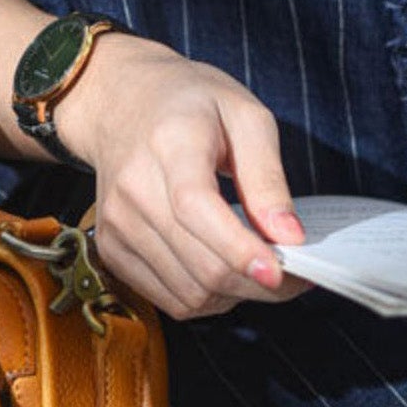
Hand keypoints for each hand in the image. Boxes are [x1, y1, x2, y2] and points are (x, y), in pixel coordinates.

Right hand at [56, 34, 311, 319]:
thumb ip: (267, 176)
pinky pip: (169, 300)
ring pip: (188, 293)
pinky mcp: (112, 251)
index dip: (239, 249)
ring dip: (234, 294)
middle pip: (198, 264)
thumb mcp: (245, 116)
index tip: (280, 272)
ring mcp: (116, 226)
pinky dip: (207, 299)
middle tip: (294, 275)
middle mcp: (133, 190)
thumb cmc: (190, 106)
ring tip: (258, 271)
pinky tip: (224, 273)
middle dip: (254, 283)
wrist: (120, 107)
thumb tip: (289, 237)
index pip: (196, 209)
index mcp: (169, 144)